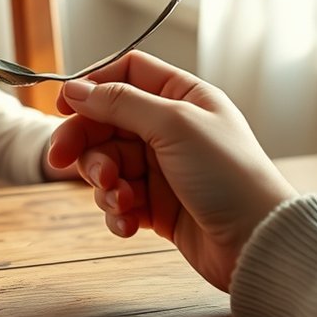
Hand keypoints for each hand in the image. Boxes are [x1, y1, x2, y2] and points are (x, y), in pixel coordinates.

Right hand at [47, 51, 296, 291]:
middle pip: (104, 122)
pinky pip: (117, 200)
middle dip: (83, 142)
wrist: (258, 242)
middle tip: (59, 160)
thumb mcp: (173, 125)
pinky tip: (129, 222)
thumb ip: (120, 102)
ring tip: (121, 199)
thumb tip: (75, 88)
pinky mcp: (155, 205)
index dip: (92, 86)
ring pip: (106, 163)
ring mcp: (161, 168)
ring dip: (103, 182)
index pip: (126, 74)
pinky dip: (116, 211)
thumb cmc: (230, 177)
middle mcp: (169, 129)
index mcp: (182, 98)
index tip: (62, 106)